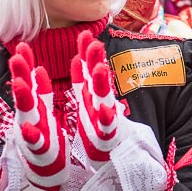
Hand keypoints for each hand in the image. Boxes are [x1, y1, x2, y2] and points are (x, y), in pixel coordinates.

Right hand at [9, 44, 67, 190]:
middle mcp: (31, 116)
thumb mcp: (44, 111)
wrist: (46, 171)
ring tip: (20, 83)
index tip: (21, 46)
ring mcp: (33, 133)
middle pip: (25, 91)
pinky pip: (36, 143)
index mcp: (35, 106)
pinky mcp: (40, 151)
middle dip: (20, 74)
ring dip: (24, 98)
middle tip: (16, 57)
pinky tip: (28, 128)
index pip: (30, 80)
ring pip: (27, 113)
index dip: (25, 63)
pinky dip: (32, 136)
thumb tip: (36, 68)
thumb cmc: (45, 138)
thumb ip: (41, 90)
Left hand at [71, 31, 122, 167]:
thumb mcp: (88, 100)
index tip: (85, 35)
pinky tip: (105, 110)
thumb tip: (79, 56)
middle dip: (96, 61)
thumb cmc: (97, 127)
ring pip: (104, 98)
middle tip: (94, 44)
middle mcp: (101, 103)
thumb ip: (84, 79)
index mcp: (93, 95)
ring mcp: (106, 118)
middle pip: (98, 78)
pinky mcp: (107, 136)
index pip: (90, 70)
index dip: (87, 52)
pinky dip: (106, 119)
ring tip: (100, 69)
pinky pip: (106, 127)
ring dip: (102, 84)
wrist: (112, 156)